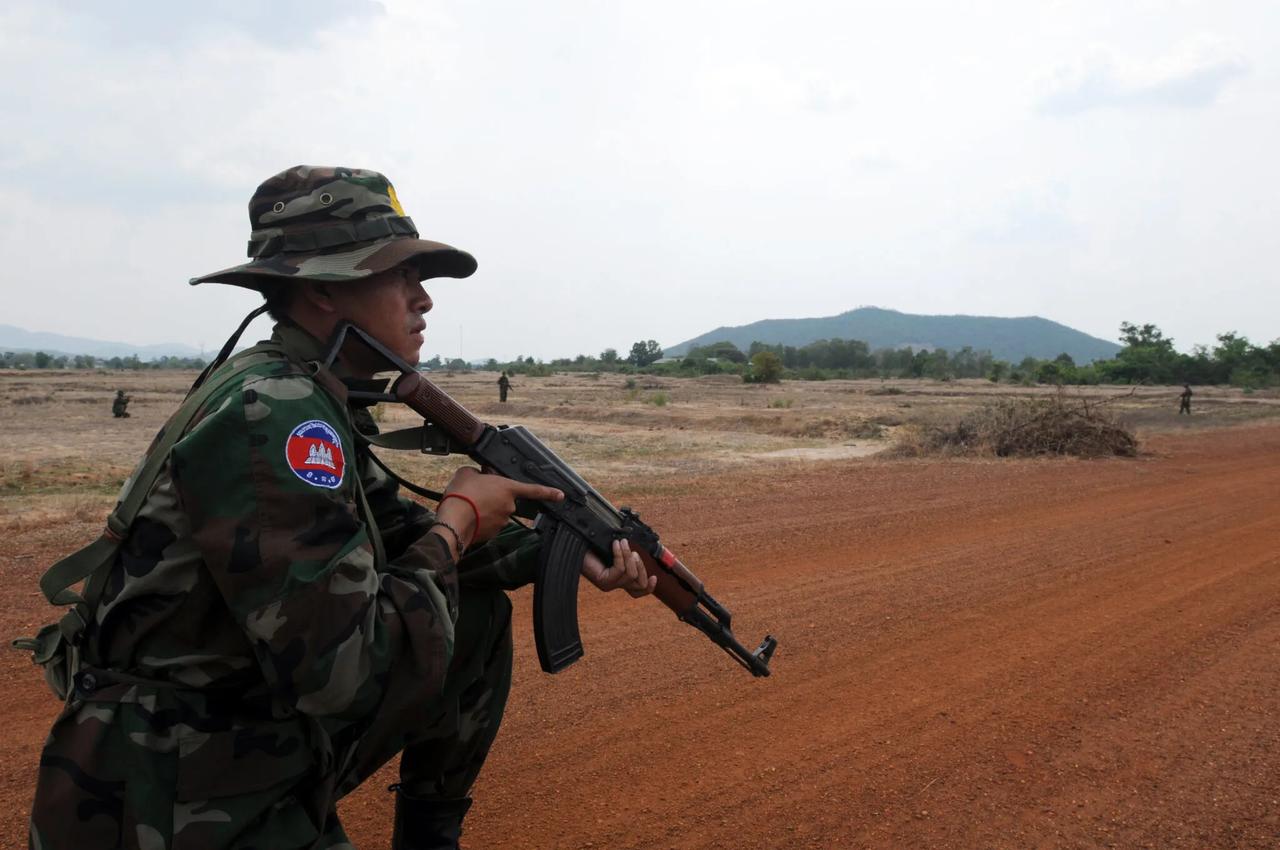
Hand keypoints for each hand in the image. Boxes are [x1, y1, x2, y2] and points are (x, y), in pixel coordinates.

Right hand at [437, 467, 562, 546]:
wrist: (453, 521)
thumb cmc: (462, 494)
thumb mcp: (468, 472)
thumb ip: (479, 472)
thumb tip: (480, 475)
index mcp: (508, 488)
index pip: (533, 489)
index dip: (548, 492)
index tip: (561, 495)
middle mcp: (509, 505)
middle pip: (505, 499)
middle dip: (494, 497)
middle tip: (475, 494)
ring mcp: (502, 521)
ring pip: (496, 512)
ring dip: (485, 509)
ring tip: (468, 505)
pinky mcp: (493, 534)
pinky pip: (489, 524)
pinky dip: (481, 521)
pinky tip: (468, 516)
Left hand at [582, 538, 656, 597]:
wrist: (574, 546)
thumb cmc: (591, 545)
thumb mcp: (613, 549)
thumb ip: (626, 553)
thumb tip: (637, 550)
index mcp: (620, 578)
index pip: (638, 591)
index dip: (649, 587)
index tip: (655, 577)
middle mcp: (615, 584)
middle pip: (639, 584)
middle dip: (641, 566)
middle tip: (632, 551)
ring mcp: (609, 584)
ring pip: (631, 575)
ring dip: (629, 555)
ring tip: (622, 543)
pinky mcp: (603, 581)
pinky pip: (620, 569)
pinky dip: (620, 555)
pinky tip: (615, 545)